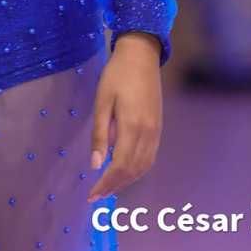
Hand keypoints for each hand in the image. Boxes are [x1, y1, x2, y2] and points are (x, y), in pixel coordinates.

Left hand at [87, 32, 162, 203]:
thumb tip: (94, 164)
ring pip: (143, 167)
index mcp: (132, 126)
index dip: (105, 184)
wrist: (141, 55)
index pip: (119, 166)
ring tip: (108, 186)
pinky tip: (125, 170)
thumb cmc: (117, 74)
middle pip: (132, 171)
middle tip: (96, 195)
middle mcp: (147, 133)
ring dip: (126, 181)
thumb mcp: (102, 100)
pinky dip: (137, 170)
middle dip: (114, 186)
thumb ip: (100, 133)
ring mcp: (155, 131)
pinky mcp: (158, 127)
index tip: (92, 195)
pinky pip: (149, 157)